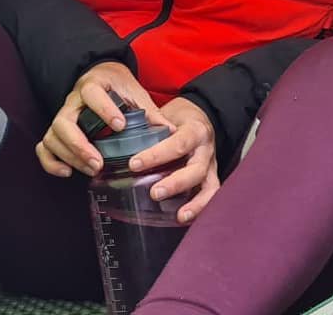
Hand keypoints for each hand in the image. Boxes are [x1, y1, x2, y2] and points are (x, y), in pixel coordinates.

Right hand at [36, 61, 170, 178]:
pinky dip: (51, 162)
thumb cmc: (119, 85)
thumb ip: (150, 111)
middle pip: (64, 121)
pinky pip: (44, 146)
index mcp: (94, 85)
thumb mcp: (135, 92)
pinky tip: (67, 173)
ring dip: (70, 156)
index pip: (92, 93)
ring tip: (92, 170)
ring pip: (53, 136)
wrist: (101, 74)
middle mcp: (73, 100)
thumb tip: (170, 131)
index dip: (104, 109)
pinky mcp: (57, 130)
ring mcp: (63, 115)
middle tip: (99, 163)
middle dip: (80, 145)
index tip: (120, 126)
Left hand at [129, 97, 219, 224]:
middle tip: (154, 193)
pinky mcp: (210, 179)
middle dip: (176, 183)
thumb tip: (122, 131)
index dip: (157, 155)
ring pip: (209, 187)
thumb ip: (150, 123)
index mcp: (195, 131)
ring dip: (195, 203)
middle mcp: (206, 150)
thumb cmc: (180, 118)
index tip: (135, 164)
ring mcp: (210, 166)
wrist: (199, 118)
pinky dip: (199, 209)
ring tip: (179, 216)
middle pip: (196, 169)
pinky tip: (184, 218)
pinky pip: (210, 196)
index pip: (178, 143)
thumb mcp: (167, 113)